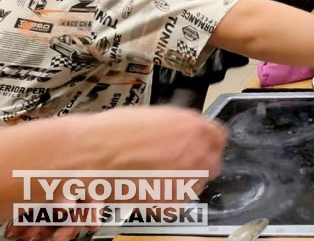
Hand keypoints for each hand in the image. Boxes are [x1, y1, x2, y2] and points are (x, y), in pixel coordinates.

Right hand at [1, 109, 226, 238]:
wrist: (87, 155)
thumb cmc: (112, 132)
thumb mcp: (155, 117)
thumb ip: (179, 127)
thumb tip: (186, 134)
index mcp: (194, 125)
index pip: (218, 138)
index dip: (207, 145)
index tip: (198, 150)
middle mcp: (197, 150)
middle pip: (212, 163)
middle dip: (197, 166)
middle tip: (174, 168)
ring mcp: (187, 177)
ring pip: (196, 185)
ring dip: (181, 184)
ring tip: (153, 179)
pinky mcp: (172, 201)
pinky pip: (177, 204)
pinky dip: (164, 201)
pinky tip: (146, 190)